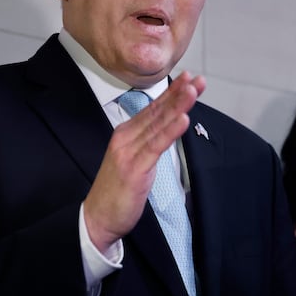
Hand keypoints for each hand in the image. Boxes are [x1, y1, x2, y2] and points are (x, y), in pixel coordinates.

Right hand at [83, 72, 205, 250]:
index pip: (153, 109)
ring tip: (193, 91)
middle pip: (157, 112)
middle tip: (198, 79)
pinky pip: (155, 146)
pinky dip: (170, 132)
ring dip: (177, 106)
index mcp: (126, 133)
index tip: (190, 78)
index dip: (172, 92)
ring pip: (157, 124)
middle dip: (179, 94)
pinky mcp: (134, 168)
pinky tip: (183, 120)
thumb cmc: (118, 190)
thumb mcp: (134, 159)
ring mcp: (128, 151)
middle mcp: (126, 137)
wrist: (98, 217)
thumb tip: (168, 128)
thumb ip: (149, 141)